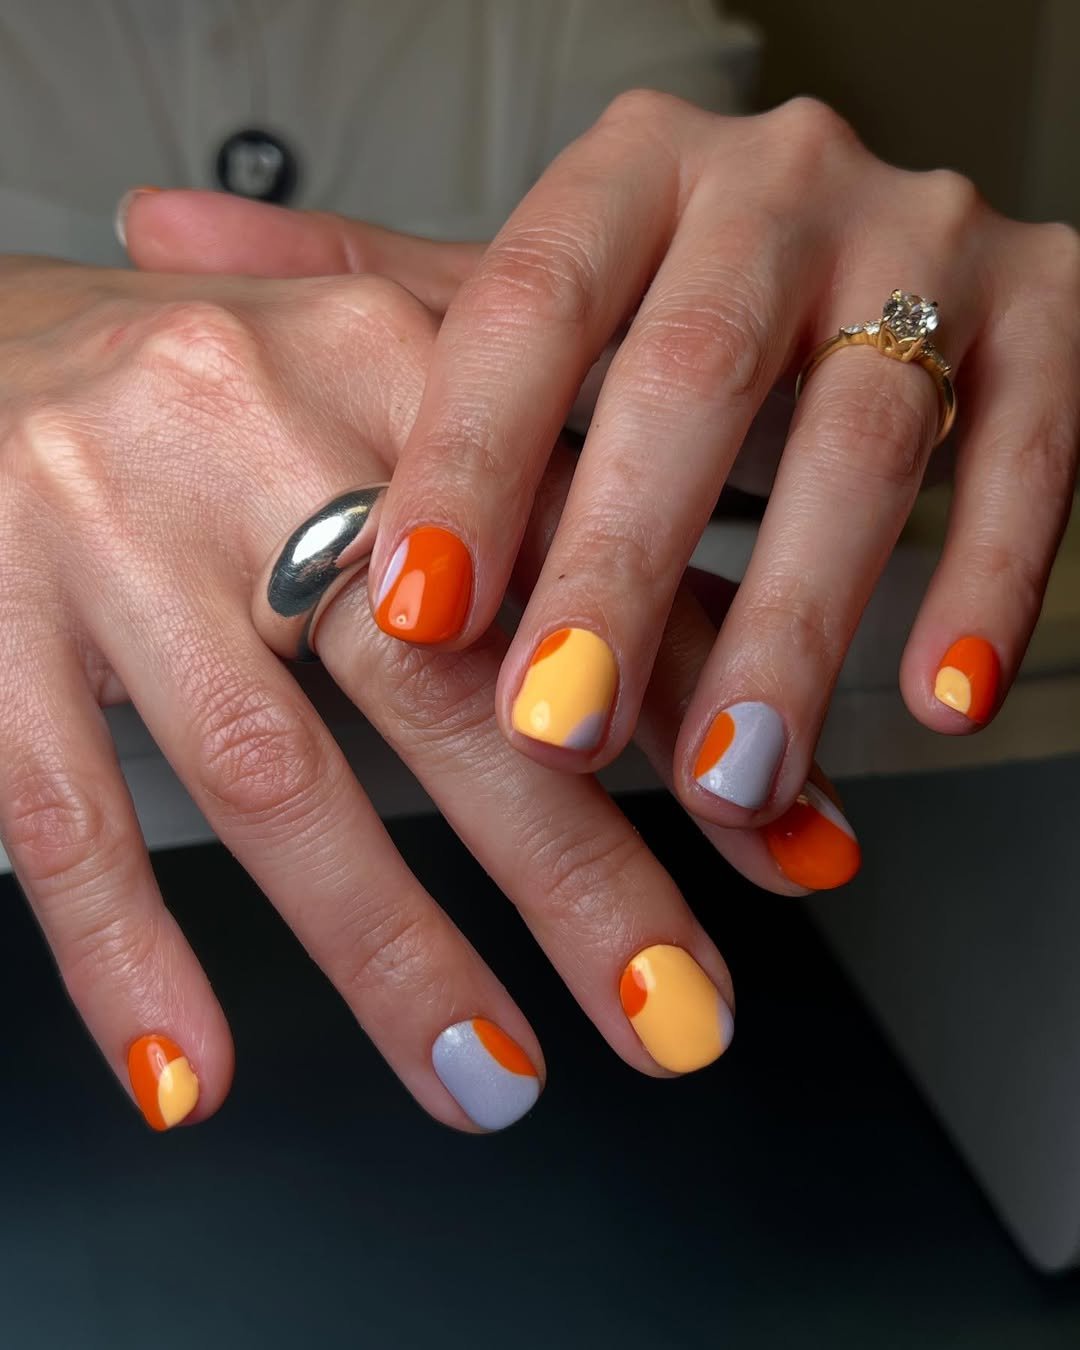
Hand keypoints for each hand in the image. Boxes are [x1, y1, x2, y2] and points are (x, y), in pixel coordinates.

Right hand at [0, 256, 816, 1138]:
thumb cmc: (213, 395)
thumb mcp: (385, 412)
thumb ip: (556, 538)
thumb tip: (738, 708)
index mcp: (387, 362)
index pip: (567, 553)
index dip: (683, 715)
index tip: (787, 856)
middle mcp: (252, 425)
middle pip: (438, 682)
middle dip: (573, 870)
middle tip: (673, 1018)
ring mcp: (105, 523)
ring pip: (267, 771)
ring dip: (390, 951)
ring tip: (490, 1083)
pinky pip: (58, 809)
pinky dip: (130, 955)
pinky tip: (195, 1073)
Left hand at [149, 96, 1077, 839]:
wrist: (891, 241)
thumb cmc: (677, 297)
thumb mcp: (537, 286)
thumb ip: (373, 287)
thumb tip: (161, 227)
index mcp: (632, 176)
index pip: (528, 304)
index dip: (469, 462)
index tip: (412, 616)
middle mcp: (778, 188)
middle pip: (693, 379)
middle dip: (621, 571)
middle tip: (553, 734)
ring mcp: (928, 243)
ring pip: (864, 436)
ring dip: (792, 621)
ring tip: (728, 776)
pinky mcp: (1055, 315)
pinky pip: (1032, 448)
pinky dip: (982, 579)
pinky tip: (932, 698)